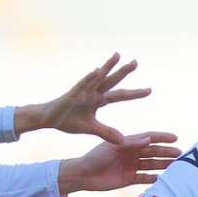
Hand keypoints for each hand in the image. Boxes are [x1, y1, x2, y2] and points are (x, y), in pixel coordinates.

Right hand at [16, 53, 151, 142]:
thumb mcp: (91, 128)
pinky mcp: (71, 93)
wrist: (47, 119)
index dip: (135, 94)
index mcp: (99, 100)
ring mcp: (82, 91)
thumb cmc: (68, 120)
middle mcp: (93, 92)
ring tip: (118, 55)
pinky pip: (82, 84)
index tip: (150, 90)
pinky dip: (89, 77)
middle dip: (124, 72)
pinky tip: (97, 70)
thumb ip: (106, 132)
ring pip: (98, 77)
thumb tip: (123, 140)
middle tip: (136, 62)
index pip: (120, 96)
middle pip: (112, 81)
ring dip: (107, 66)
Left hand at [59, 131, 181, 193]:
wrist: (83, 175)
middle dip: (167, 152)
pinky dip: (154, 178)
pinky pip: (145, 178)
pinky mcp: (129, 178)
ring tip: (177, 166)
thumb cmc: (95, 157)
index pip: (149, 138)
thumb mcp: (112, 148)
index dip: (162, 137)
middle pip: (153, 152)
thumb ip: (130, 143)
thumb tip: (149, 139)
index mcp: (128, 143)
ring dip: (164, 165)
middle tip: (181, 154)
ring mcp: (131, 166)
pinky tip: (165, 179)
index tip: (175, 138)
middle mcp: (132, 153)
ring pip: (152, 164)